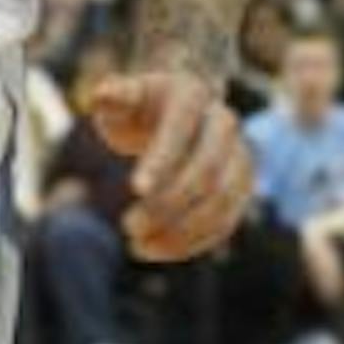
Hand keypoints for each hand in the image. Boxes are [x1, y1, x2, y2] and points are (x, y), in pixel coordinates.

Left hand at [88, 68, 254, 261]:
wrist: (176, 117)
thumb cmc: (141, 110)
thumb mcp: (124, 100)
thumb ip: (114, 98)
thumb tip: (102, 94)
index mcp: (192, 96)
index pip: (180, 130)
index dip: (161, 161)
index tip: (134, 190)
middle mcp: (223, 125)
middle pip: (207, 171)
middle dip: (168, 204)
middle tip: (129, 226)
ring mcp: (239, 158)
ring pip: (221, 203)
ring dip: (181, 231)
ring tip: (138, 244)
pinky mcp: (241, 190)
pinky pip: (225, 223)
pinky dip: (192, 243)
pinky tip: (156, 249)